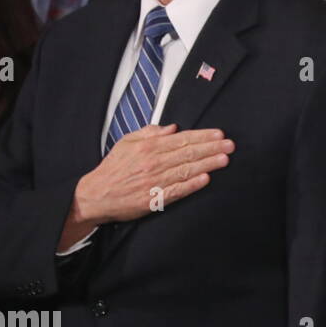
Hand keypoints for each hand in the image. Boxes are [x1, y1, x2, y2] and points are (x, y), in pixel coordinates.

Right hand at [58, 124, 233, 249]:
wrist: (94, 195)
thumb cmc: (113, 168)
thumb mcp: (126, 142)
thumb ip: (149, 132)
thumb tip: (172, 127)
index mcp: (148, 147)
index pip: (182, 139)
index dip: (203, 136)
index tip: (219, 134)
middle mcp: (153, 162)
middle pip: (188, 153)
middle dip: (212, 148)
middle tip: (230, 145)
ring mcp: (154, 181)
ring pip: (186, 170)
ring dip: (208, 164)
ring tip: (224, 159)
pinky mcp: (153, 199)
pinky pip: (177, 190)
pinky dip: (192, 184)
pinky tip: (206, 179)